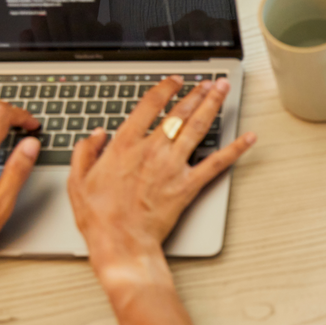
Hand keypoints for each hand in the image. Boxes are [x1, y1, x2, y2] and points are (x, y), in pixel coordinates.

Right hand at [67, 75, 254, 279]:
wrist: (121, 243)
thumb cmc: (100, 217)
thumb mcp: (77, 180)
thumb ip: (85, 152)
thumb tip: (97, 134)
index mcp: (124, 145)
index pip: (149, 106)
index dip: (165, 89)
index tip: (175, 81)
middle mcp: (151, 150)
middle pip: (179, 112)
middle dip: (197, 92)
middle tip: (209, 82)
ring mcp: (172, 167)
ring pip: (197, 128)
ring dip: (213, 105)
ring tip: (223, 90)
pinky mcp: (188, 186)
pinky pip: (217, 163)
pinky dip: (235, 149)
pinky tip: (248, 138)